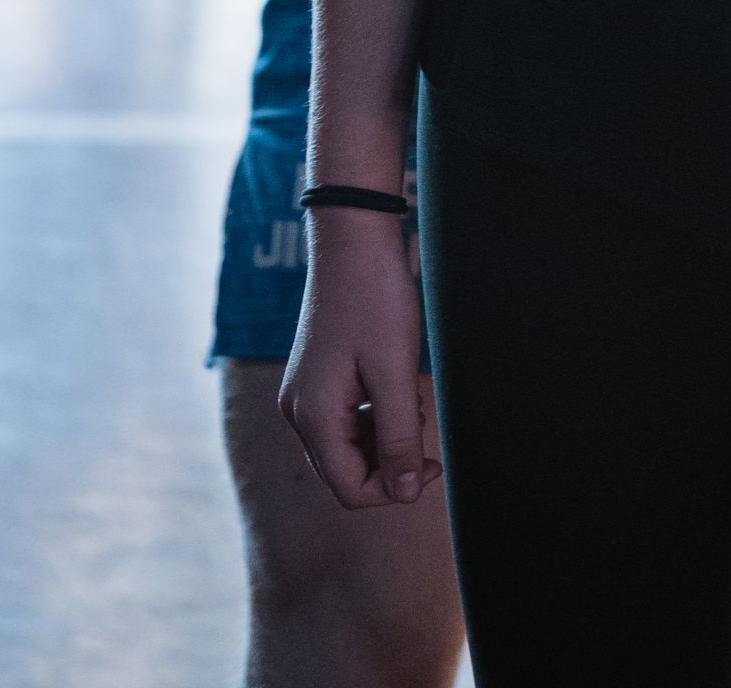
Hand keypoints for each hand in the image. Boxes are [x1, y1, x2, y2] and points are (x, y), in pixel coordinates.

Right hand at [279, 211, 440, 509]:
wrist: (354, 238)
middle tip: (425, 434)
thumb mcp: (395, 371)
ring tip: (411, 402)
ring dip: (383, 439)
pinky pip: (343, 420)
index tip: (432, 463)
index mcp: (313, 416)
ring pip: (345, 446)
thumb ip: (399, 437)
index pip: (350, 488)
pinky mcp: (314, 377)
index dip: (394, 488)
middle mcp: (298, 411)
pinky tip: (395, 390)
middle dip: (389, 464)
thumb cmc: (374, 298)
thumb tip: (404, 493)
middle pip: (344, 472)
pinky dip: (372, 417)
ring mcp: (304, 393)